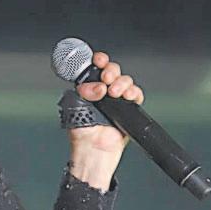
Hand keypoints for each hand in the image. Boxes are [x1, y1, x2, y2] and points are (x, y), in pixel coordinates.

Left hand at [66, 52, 144, 189]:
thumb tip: (98, 85)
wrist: (93, 150)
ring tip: (114, 93)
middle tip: (106, 78)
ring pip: (125, 81)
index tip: (98, 60)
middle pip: (112, 71)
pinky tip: (127, 96)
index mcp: (88, 88)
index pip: (95, 68)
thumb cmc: (80, 132)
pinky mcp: (129, 110)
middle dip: (111, 71)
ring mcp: (116, 100)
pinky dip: (134, 92)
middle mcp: (103, 92)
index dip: (99, 61)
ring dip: (121, 83)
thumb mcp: (74, 104)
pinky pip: (136, 95)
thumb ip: (84, 89)